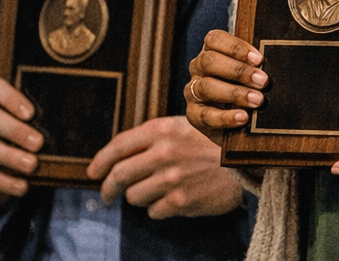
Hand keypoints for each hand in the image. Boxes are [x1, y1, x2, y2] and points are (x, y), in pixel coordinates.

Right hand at [0, 74, 44, 209]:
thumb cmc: (9, 138)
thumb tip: (59, 121)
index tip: (31, 114)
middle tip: (39, 143)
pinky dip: (3, 181)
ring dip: (10, 156)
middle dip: (15, 130)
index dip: (10, 97)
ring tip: (33, 165)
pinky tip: (22, 186)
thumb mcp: (16, 123)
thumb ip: (29, 118)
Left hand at [87, 115, 242, 217]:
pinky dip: (158, 208)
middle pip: (118, 175)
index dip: (100, 161)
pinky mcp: (182, 201)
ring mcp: (171, 179)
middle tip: (106, 194)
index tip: (92, 172)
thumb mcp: (182, 126)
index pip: (117, 146)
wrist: (246, 160)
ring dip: (138, 197)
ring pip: (134, 197)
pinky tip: (171, 200)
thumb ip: (152, 138)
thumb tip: (118, 157)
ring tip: (153, 192)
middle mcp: (163, 154)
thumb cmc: (213, 141)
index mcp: (161, 130)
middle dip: (107, 188)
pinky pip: (154, 211)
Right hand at [185, 29, 266, 138]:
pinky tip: (243, 117)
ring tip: (257, 100)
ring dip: (234, 93)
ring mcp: (193, 91)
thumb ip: (256, 65)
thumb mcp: (250, 73)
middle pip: (210, 61)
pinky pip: (205, 115)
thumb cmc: (246, 88)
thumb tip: (273, 64)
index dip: (236, 47)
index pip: (215, 40)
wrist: (234, 125)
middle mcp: (198, 68)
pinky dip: (225, 117)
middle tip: (262, 81)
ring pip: (207, 87)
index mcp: (211, 51)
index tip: (258, 59)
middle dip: (238, 71)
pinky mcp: (194, 115)